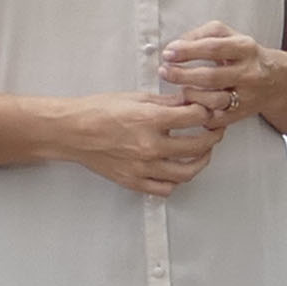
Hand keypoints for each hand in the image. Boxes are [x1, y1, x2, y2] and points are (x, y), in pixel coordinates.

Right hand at [56, 86, 222, 196]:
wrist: (72, 131)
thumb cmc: (98, 111)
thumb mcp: (135, 98)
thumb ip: (166, 102)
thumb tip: (190, 102)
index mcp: (151, 120)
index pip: (196, 117)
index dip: (206, 112)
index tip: (207, 112)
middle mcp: (150, 146)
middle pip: (198, 146)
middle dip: (212, 136)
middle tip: (214, 131)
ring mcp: (144, 167)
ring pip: (187, 172)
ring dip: (201, 161)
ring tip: (202, 153)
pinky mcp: (135, 181)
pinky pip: (166, 188)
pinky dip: (176, 181)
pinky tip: (176, 169)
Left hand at [158, 26, 271, 135]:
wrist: (275, 80)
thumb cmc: (243, 55)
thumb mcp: (228, 35)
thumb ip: (202, 35)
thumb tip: (175, 46)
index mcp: (245, 48)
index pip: (213, 48)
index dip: (188, 51)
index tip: (168, 53)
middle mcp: (249, 73)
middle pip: (211, 77)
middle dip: (183, 75)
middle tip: (164, 72)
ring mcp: (247, 96)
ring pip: (214, 101)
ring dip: (191, 96)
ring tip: (179, 90)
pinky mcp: (242, 114)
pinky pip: (217, 119)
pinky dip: (200, 115)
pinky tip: (190, 107)